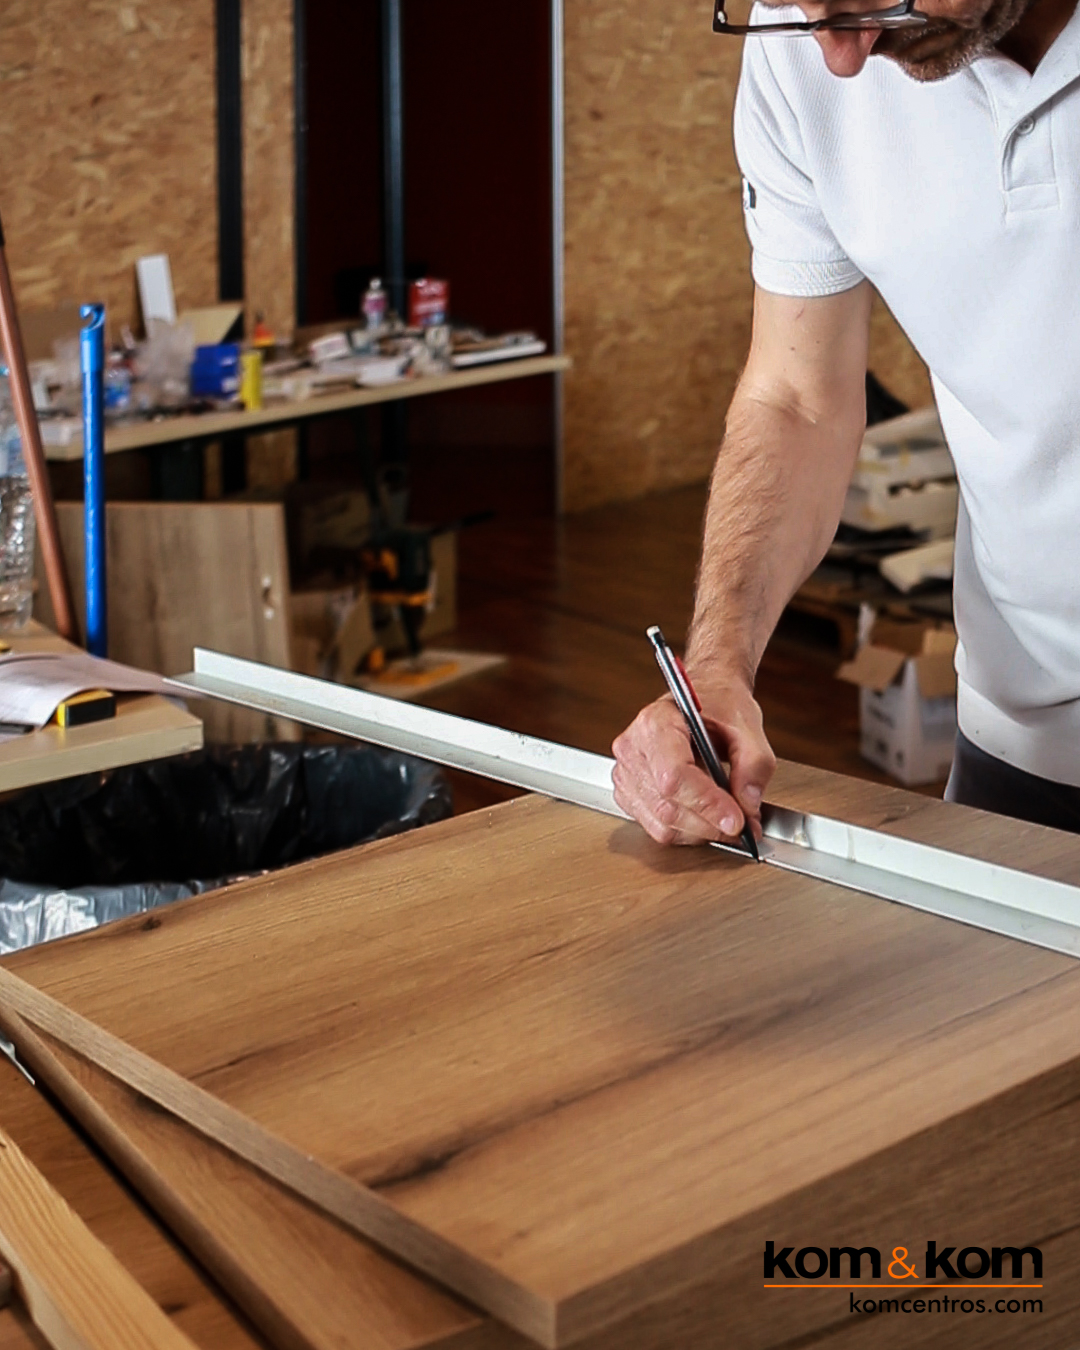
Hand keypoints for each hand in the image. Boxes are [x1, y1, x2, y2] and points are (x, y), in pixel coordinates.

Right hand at [611, 677, 775, 845]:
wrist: (702, 695)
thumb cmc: (717, 704)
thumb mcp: (747, 723)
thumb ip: (755, 764)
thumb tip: (748, 805)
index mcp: (656, 723)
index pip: (674, 776)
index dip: (707, 804)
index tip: (737, 820)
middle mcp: (633, 748)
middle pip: (668, 807)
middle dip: (711, 824)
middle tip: (745, 825)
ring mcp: (625, 773)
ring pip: (662, 825)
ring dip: (701, 831)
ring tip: (728, 818)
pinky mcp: (628, 793)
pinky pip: (657, 828)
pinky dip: (688, 832)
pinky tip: (705, 816)